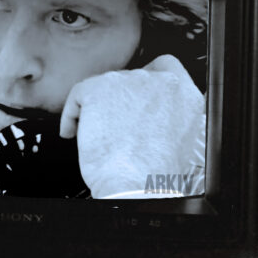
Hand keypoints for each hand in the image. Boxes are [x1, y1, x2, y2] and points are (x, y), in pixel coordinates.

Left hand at [59, 54, 204, 197]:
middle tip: (114, 128)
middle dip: (120, 102)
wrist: (138, 189)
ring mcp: (129, 82)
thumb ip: (176, 120)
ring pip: (106, 87)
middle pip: (132, 79)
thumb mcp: (185, 144)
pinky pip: (79, 95)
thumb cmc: (158, 178)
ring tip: (95, 136)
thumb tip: (160, 118)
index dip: (147, 84)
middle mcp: (160, 81)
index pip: (166, 68)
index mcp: (185, 94)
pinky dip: (72, 114)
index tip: (135, 100)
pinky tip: (74, 132)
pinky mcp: (99, 88)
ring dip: (98, 109)